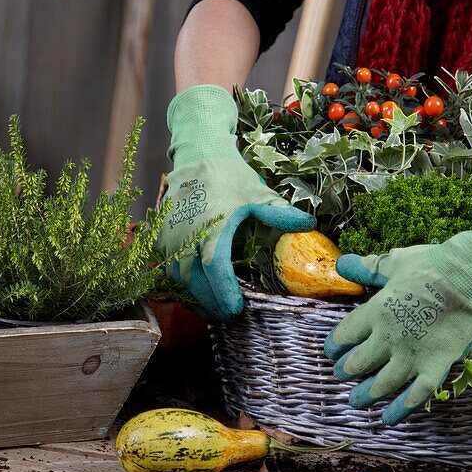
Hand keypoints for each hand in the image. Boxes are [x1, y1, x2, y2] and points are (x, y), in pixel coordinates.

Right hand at [158, 85, 314, 320]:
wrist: (198, 154)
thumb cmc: (231, 176)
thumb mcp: (258, 193)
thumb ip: (280, 214)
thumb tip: (309, 225)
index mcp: (214, 227)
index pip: (216, 269)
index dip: (224, 293)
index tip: (236, 309)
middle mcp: (187, 234)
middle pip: (194, 281)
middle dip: (210, 304)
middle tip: (228, 317)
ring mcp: (171, 236)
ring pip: (178, 278)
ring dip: (194, 297)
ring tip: (212, 309)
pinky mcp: (162, 236)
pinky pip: (168, 267)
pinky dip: (181, 284)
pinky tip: (196, 292)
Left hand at [323, 201, 471, 425]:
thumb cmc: (433, 265)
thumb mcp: (394, 262)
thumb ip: (367, 268)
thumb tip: (342, 264)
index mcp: (375, 311)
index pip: (344, 335)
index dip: (335, 345)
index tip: (332, 350)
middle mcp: (389, 338)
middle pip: (358, 362)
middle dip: (346, 370)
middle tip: (341, 374)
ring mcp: (413, 355)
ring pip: (381, 384)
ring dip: (365, 394)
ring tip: (356, 401)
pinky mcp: (437, 366)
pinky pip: (416, 395)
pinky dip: (401, 409)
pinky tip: (388, 419)